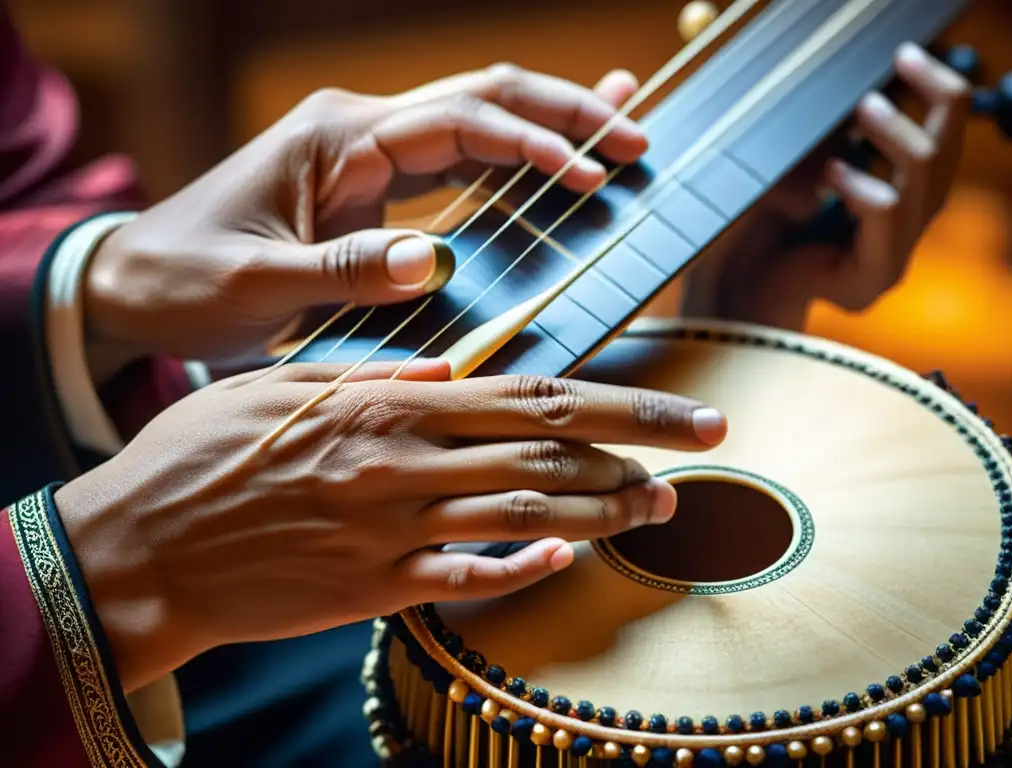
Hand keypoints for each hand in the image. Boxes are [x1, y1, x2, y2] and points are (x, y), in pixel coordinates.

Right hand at [54, 365, 725, 692]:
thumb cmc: (204, 456)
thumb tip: (448, 369)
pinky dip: (525, 568)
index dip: (626, 402)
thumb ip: (372, 375)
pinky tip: (572, 557)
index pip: (537, 395)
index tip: (687, 409)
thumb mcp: (283, 383)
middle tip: (707, 449)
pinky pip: (465, 579)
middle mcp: (406, 463)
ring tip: (661, 504)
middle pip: (552, 451)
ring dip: (604, 508)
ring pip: (527, 514)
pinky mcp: (375, 588)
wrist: (142, 549)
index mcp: (390, 404)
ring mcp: (394, 530)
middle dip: (643, 448)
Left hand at [83, 67, 646, 379]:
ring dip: (547, 126)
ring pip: (474, 121)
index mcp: (337, 141)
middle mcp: (359, 133)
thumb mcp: (254, 282)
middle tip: (636, 138)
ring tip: (621, 132)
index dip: (533, 143)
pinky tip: (552, 159)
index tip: (592, 177)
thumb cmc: (185, 279)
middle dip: (562, 114)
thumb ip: (341, 268)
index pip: (458, 122)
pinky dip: (509, 159)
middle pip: (480, 98)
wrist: (135, 281)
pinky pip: (452, 162)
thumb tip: (435, 257)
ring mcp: (366, 157)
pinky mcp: (369, 188)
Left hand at [681, 43, 970, 329]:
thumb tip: (858, 87)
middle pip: (945, 158)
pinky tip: (830, 172)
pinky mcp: (871, 280)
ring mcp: (894, 259)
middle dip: (925, 108)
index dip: (934, 93)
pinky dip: (860, 183)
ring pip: (924, 185)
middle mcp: (906, 230)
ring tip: (862, 111)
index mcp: (902, 198)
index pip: (944, 141)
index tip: (904, 56)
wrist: (735, 284)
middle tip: (876, 89)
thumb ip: (837, 138)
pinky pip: (885, 213)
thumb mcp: (805, 165)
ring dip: (895, 138)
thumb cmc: (764, 222)